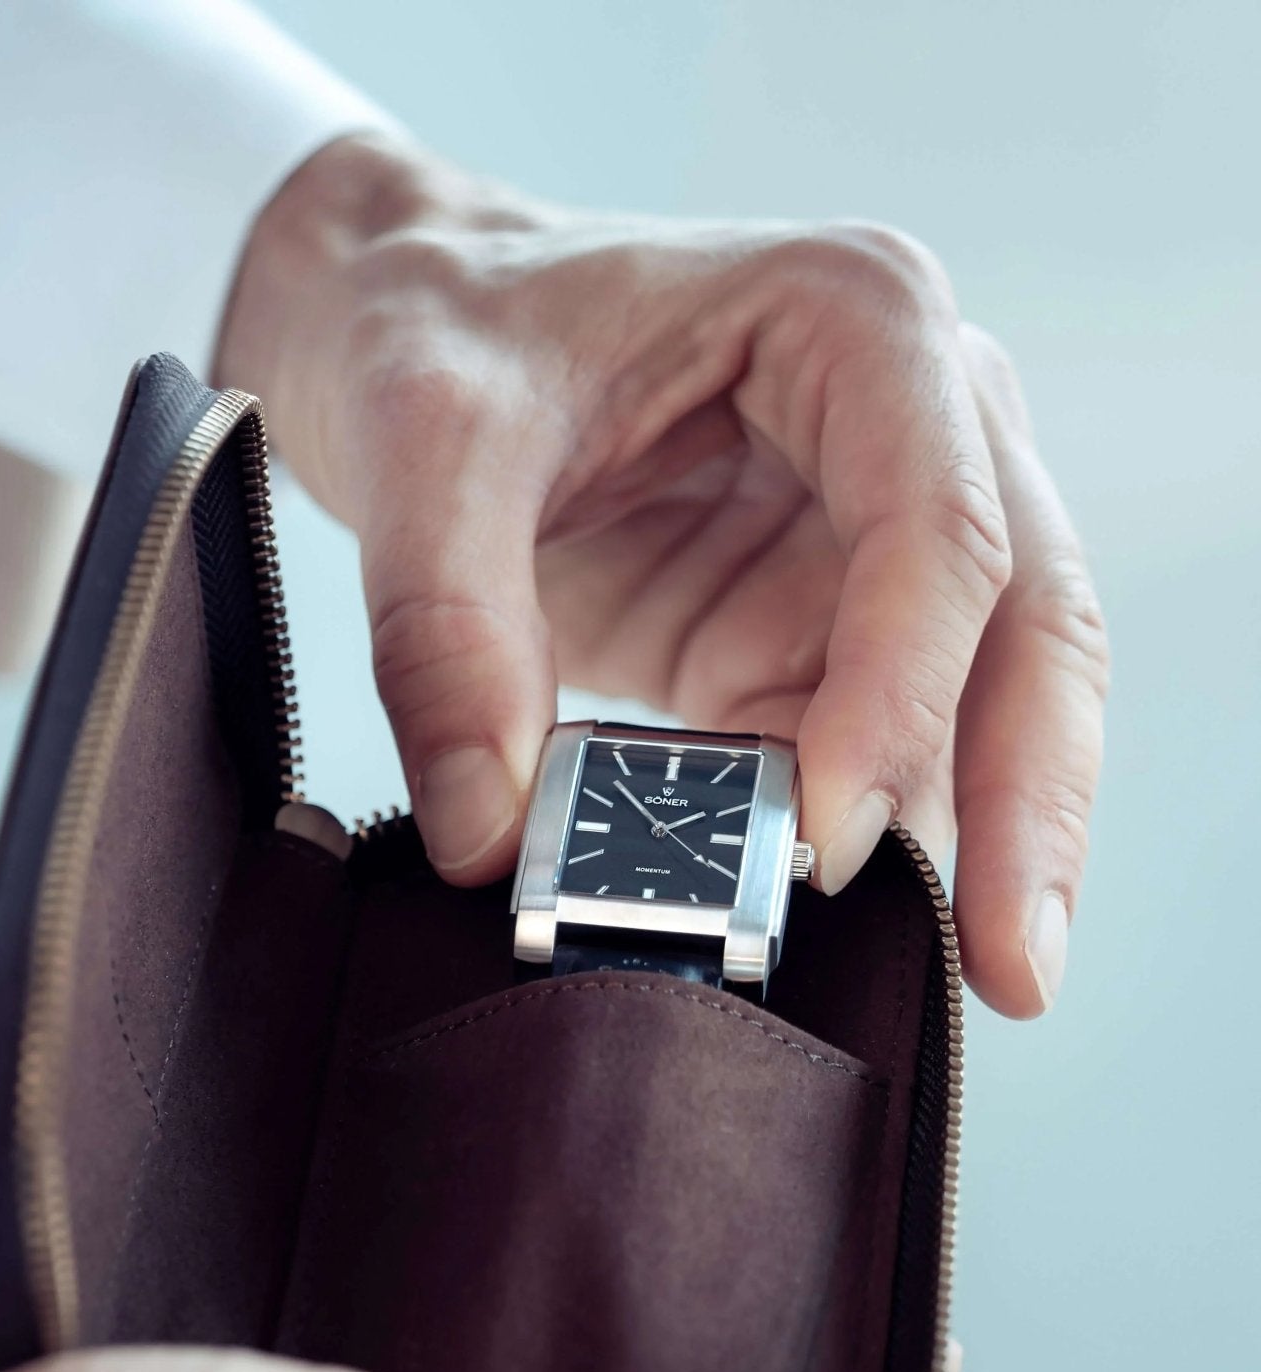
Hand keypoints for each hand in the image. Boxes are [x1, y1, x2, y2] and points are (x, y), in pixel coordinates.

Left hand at [218, 133, 1108, 1017]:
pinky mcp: (800, 629)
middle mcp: (905, 426)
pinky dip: (850, 843)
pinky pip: (855, 752)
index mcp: (853, 323)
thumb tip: (487, 836)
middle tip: (1009, 970)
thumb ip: (447, 633)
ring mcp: (862, 539)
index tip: (829, 840)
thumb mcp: (427, 445)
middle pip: (1023, 628)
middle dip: (1028, 804)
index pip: (940, 530)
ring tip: (951, 988)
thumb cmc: (443, 325)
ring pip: (969, 709)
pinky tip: (836, 937)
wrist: (403, 324)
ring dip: (962, 846)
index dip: (902, 695)